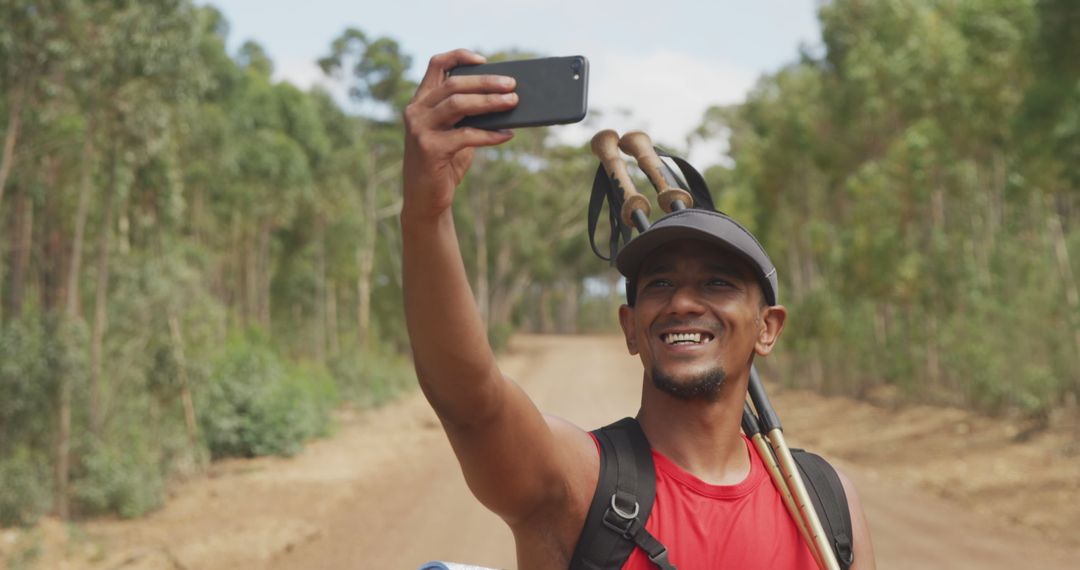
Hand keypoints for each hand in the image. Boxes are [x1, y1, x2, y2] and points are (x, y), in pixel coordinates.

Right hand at [402, 49, 518, 220]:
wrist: (425, 200)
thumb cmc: (444, 164)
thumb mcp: (454, 134)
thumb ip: (468, 116)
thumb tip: (504, 99)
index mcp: (421, 102)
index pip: (436, 65)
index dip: (459, 56)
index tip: (483, 60)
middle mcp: (416, 111)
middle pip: (454, 84)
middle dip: (486, 82)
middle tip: (512, 85)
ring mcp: (420, 129)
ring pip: (459, 104)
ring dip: (490, 102)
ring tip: (513, 102)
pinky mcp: (430, 149)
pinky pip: (466, 135)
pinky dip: (490, 135)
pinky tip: (507, 135)